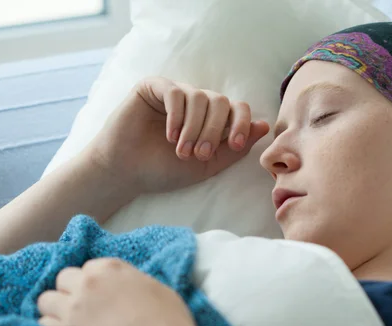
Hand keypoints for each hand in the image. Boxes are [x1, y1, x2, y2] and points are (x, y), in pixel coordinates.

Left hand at [37, 257, 198, 325]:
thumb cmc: (171, 324)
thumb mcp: (160, 291)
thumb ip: (137, 284)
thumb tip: (132, 290)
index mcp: (112, 268)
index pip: (89, 268)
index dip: (93, 283)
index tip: (100, 298)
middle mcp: (88, 282)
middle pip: (63, 279)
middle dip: (70, 292)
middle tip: (84, 312)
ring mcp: (74, 306)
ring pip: (45, 300)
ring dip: (55, 311)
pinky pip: (43, 325)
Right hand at [86, 76, 270, 196]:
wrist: (128, 172)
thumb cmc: (165, 170)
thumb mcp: (206, 165)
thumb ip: (234, 149)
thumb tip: (264, 126)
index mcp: (212, 121)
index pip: (238, 109)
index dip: (241, 123)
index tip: (234, 144)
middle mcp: (197, 104)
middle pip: (221, 102)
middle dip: (214, 131)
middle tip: (199, 154)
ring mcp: (176, 93)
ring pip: (200, 97)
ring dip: (194, 128)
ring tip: (181, 151)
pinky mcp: (154, 87)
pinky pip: (175, 92)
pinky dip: (177, 116)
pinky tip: (169, 135)